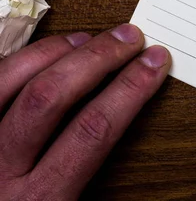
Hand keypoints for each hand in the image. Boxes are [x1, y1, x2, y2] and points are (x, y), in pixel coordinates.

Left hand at [0, 24, 170, 200]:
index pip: (93, 130)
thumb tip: (118, 128)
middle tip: (127, 38)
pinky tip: (38, 54)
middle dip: (98, 58)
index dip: (129, 88)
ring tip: (88, 39)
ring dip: (55, 51)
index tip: (153, 63)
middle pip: (51, 96)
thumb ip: (88, 189)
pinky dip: (15, 60)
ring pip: (8, 80)